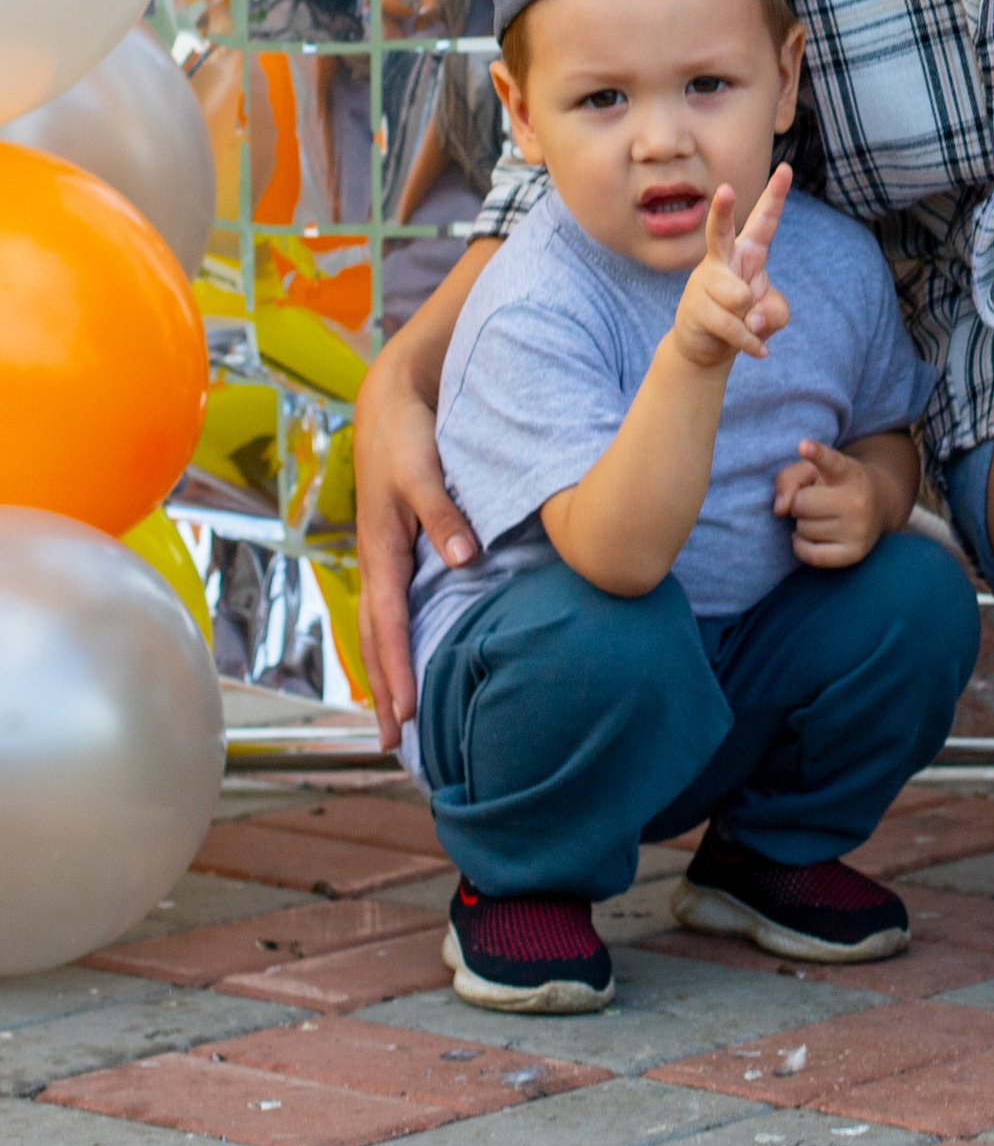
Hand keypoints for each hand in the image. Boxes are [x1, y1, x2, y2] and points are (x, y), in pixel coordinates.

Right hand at [352, 339, 481, 750]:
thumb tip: (465, 559)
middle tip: (394, 744)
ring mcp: (383, 559)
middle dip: (384, 691)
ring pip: (380, 629)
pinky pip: (391, 610)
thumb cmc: (408, 436)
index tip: (406, 714)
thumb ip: (443, 514)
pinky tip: (406, 661)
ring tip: (395, 720)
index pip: (390, 624)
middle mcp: (378, 562)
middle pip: (377, 640)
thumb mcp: (424, 470)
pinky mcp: (395, 551)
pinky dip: (394, 643)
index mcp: (382, 551)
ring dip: (385, 674)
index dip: (398, 670)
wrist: (391, 401)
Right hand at [671, 165, 792, 374]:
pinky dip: (750, 342)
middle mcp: (722, 260)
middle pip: (720, 232)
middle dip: (722, 211)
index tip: (786, 169)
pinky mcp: (695, 308)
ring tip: (745, 326)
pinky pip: (733, 326)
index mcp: (747, 252)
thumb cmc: (743, 318)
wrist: (708, 348)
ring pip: (739, 297)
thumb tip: (752, 317)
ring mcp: (705, 283)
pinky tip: (759, 351)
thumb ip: (775, 310)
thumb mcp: (772, 313)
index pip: (763, 220)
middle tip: (725, 190)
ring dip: (751, 321)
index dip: (775, 195)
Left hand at [774, 436, 888, 567]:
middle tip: (815, 502)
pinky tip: (809, 536)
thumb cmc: (836, 485)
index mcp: (849, 472)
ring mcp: (859, 529)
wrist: (879, 505)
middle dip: (800, 503)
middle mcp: (858, 500)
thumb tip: (780, 510)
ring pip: (803, 530)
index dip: (817, 453)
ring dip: (804, 524)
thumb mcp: (814, 470)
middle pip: (801, 503)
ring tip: (821, 517)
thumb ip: (788, 478)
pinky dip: (801, 546)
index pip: (831, 462)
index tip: (803, 446)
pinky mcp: (855, 554)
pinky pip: (810, 555)